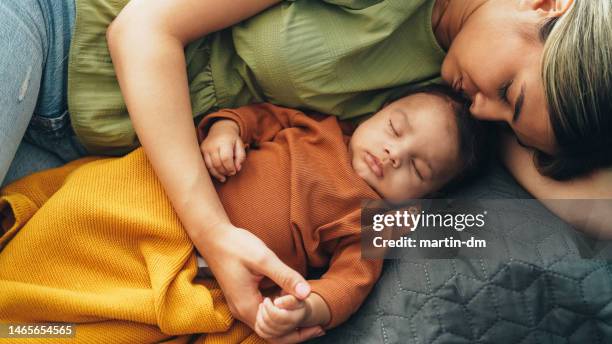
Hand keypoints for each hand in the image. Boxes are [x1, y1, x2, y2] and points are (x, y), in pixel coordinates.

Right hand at [196, 224, 321, 342]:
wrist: (213, 237)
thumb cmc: (236, 246)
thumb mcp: (264, 259)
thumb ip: (286, 277)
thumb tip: (307, 293)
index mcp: (247, 306)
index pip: (275, 333)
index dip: (296, 331)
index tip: (316, 323)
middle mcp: (242, 311)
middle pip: (272, 334)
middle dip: (295, 332)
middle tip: (319, 326)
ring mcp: (241, 305)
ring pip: (268, 325)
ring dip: (287, 322)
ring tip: (309, 315)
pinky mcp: (243, 298)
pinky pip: (263, 314)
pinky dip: (279, 313)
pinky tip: (293, 302)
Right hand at [200, 119, 245, 181]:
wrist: (220, 130)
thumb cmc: (232, 140)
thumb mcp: (240, 145)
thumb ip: (241, 157)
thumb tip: (237, 168)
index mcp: (224, 141)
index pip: (226, 158)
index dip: (230, 168)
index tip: (234, 171)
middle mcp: (212, 144)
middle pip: (217, 164)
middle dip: (225, 172)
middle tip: (230, 174)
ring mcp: (205, 148)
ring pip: (210, 166)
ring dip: (218, 174)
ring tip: (224, 177)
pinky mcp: (201, 151)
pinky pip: (206, 165)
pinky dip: (212, 172)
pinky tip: (219, 175)